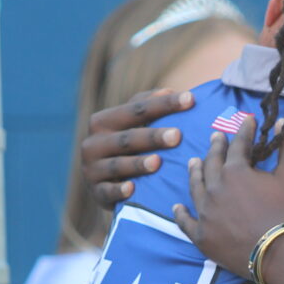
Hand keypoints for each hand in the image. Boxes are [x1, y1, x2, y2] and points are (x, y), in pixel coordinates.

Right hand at [80, 89, 193, 207]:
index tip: (190, 100)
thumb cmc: (126, 147)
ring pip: (117, 165)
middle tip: (177, 136)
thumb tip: (168, 91)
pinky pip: (107, 191)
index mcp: (103, 121)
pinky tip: (131, 189)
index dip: (164, 104)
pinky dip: (118, 191)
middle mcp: (94, 143)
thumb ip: (147, 105)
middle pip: (127, 138)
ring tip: (158, 162)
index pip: (136, 109)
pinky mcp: (96, 192)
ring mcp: (92, 169)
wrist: (103, 182)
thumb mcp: (133, 124)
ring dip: (137, 163)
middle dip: (152, 137)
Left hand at [173, 123, 283, 279]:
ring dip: (195, 172)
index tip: (248, 120)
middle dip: (216, 147)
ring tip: (193, 162)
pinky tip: (177, 207)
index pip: (239, 144)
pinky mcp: (202, 237)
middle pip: (212, 163)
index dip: (245, 130)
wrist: (283, 256)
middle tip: (216, 137)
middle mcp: (214, 189)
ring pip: (195, 187)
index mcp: (235, 171)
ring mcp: (205, 213)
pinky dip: (181, 213)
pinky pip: (186, 222)